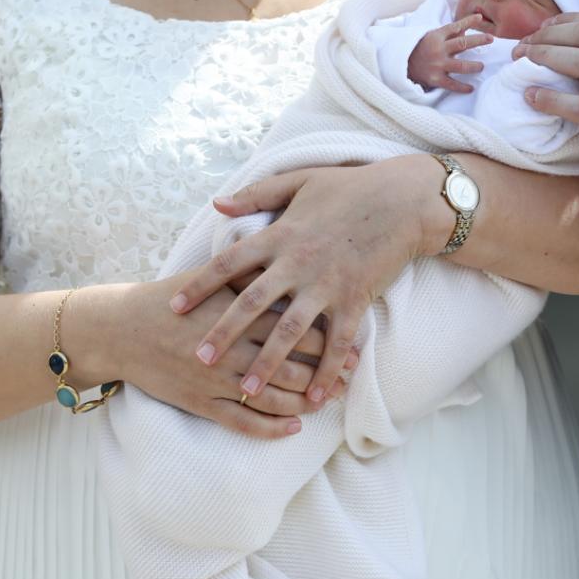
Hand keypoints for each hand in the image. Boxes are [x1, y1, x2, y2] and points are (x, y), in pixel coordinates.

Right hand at [79, 278, 344, 438]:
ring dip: (304, 402)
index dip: (328, 335)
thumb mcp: (210, 277)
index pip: (294, 326)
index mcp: (238, 315)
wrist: (122, 330)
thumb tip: (282, 250)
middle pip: (291, 364)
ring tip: (327, 401)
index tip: (353, 336)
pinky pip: (242, 422)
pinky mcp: (201, 403)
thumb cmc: (170, 299)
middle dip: (325, 370)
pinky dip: (270, 428)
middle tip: (353, 373)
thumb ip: (248, 269)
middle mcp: (232, 350)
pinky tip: (293, 428)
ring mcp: (217, 381)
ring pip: (271, 398)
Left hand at [167, 156, 443, 404]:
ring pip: (289, 332)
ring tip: (244, 390)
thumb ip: (256, 193)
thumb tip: (217, 204)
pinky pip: (336, 343)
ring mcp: (326, 284)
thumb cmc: (350, 186)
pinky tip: (315, 398)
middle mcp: (298, 262)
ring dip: (266, 363)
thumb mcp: (300, 180)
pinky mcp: (354, 300)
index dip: (200, 285)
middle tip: (198, 359)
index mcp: (280, 234)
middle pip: (251, 303)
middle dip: (223, 333)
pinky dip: (326, 372)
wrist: (404, 200)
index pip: (230, 262)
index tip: (175, 307)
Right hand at [406, 14, 493, 92]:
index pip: (455, 27)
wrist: (401, 64)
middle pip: (462, 43)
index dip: (468, 21)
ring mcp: (438, 65)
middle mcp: (438, 49)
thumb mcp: (432, 37)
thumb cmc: (420, 48)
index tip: (479, 17)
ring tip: (481, 66)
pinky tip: (471, 88)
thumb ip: (450, 33)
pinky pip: (452, 84)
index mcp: (437, 36)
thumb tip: (467, 26)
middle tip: (491, 39)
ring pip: (461, 66)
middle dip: (478, 40)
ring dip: (474, 66)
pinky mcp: (435, 79)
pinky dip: (463, 87)